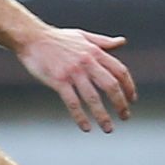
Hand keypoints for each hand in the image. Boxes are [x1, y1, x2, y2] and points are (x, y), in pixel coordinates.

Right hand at [16, 26, 137, 132]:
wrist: (32, 37)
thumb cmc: (57, 38)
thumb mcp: (83, 36)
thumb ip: (103, 42)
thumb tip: (122, 42)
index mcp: (95, 52)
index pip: (120, 71)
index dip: (129, 87)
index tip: (132, 100)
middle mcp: (87, 62)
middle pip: (111, 86)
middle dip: (120, 104)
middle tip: (125, 117)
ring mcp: (73, 72)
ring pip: (93, 98)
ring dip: (102, 116)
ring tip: (108, 129)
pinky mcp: (58, 81)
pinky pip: (73, 103)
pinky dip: (80, 117)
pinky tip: (86, 127)